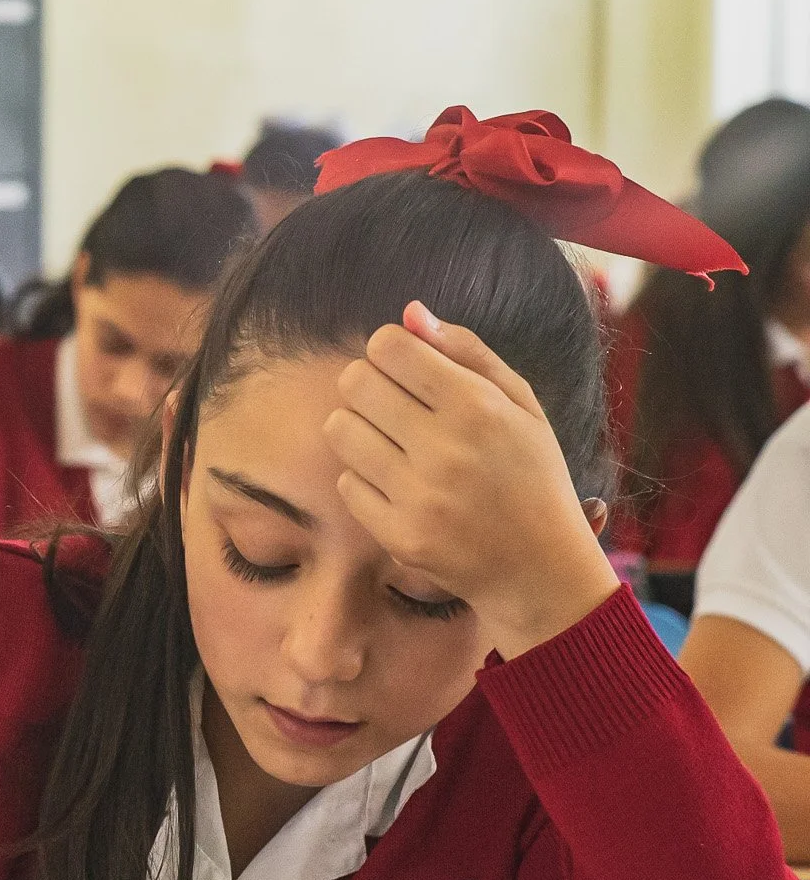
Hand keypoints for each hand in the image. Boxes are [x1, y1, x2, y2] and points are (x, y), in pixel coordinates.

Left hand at [325, 301, 618, 659]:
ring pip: (339, 430)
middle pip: (354, 382)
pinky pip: (345, 482)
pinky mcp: (396, 534)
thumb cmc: (531, 475)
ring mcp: (416, 495)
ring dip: (359, 429)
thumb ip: (467, 352)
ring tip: (392, 443)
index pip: (389, 347)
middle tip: (393, 405)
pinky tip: (397, 485)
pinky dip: (364, 479)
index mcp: (476, 406)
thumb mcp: (521, 404)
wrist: (540, 566)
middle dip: (368, 385)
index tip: (404, 368)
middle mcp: (443, 448)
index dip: (389, 350)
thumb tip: (410, 313)